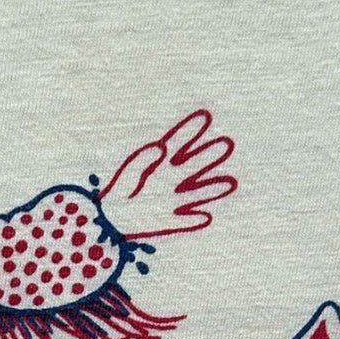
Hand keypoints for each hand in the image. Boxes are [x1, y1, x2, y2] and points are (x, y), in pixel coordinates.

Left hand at [100, 110, 236, 237]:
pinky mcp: (167, 221)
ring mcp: (171, 201)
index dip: (190, 132)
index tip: (204, 117)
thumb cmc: (120, 192)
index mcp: (160, 165)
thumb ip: (143, 160)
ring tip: (229, 182)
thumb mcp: (130, 172)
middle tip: (226, 143)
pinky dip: (191, 220)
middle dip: (208, 156)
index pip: (178, 145)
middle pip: (192, 167)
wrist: (110, 220)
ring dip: (211, 189)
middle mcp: (171, 181)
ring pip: (195, 194)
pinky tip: (204, 218)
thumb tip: (160, 148)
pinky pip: (181, 221)